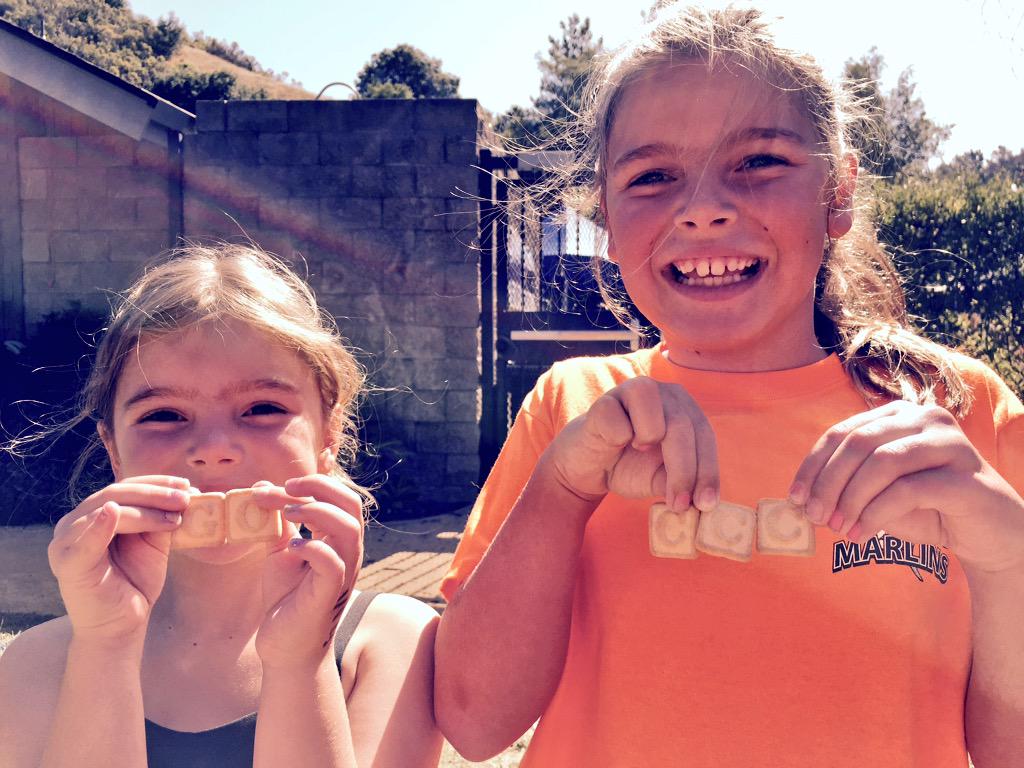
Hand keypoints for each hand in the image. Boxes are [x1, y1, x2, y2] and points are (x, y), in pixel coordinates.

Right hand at [47, 475, 189, 642]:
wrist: (121, 625)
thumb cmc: (135, 582)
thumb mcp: (153, 544)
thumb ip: (160, 518)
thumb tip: (186, 492)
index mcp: (94, 515)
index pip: (123, 488)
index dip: (155, 483)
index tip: (187, 485)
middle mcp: (75, 523)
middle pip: (115, 494)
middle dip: (155, 494)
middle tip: (185, 499)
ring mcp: (66, 541)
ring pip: (107, 510)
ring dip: (145, 510)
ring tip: (175, 516)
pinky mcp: (67, 563)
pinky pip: (83, 541)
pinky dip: (99, 525)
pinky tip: (113, 513)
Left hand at [253, 474, 363, 668]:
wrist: (285, 645)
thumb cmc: (287, 598)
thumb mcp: (281, 552)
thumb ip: (279, 523)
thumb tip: (263, 487)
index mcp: (337, 539)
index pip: (338, 497)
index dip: (310, 484)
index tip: (274, 486)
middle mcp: (347, 552)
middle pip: (351, 504)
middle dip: (320, 487)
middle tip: (288, 487)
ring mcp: (343, 572)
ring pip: (348, 528)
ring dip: (316, 512)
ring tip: (287, 512)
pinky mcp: (330, 593)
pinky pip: (332, 562)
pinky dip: (311, 547)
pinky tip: (291, 549)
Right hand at [543, 376, 718, 513]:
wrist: (587, 467)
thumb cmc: (629, 467)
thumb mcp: (662, 479)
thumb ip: (683, 482)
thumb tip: (704, 500)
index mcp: (683, 407)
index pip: (704, 435)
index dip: (708, 470)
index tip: (706, 504)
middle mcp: (662, 392)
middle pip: (683, 429)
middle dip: (684, 472)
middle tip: (679, 505)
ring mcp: (631, 392)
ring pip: (656, 421)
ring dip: (649, 443)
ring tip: (639, 449)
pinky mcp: (603, 403)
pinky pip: (619, 427)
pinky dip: (617, 440)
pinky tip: (612, 442)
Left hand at [790, 400, 1023, 572]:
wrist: (992, 534)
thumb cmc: (929, 509)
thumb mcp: (880, 493)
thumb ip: (847, 486)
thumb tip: (803, 498)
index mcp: (898, 415)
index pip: (843, 432)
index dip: (813, 465)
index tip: (795, 497)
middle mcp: (925, 418)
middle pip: (858, 443)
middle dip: (828, 483)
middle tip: (815, 517)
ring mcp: (949, 443)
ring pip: (882, 462)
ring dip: (851, 499)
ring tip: (838, 529)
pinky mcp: (966, 476)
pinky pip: (908, 490)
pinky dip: (876, 514)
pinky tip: (862, 534)